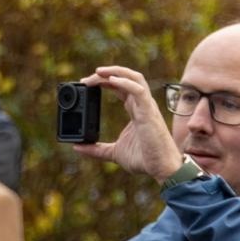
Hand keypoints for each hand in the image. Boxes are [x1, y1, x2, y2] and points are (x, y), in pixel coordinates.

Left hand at [72, 66, 183, 180]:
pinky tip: (112, 80)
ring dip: (116, 71)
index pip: (120, 87)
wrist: (162, 169)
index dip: (104, 81)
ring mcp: (147, 107)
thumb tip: (77, 148)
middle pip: (125, 78)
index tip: (86, 84)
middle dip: (106, 74)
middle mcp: (141, 104)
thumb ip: (97, 150)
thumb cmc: (145, 159)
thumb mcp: (115, 152)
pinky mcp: (149, 113)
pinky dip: (126, 83)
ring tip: (98, 72)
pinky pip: (139, 91)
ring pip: (134, 78)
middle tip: (86, 79)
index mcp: (135, 110)